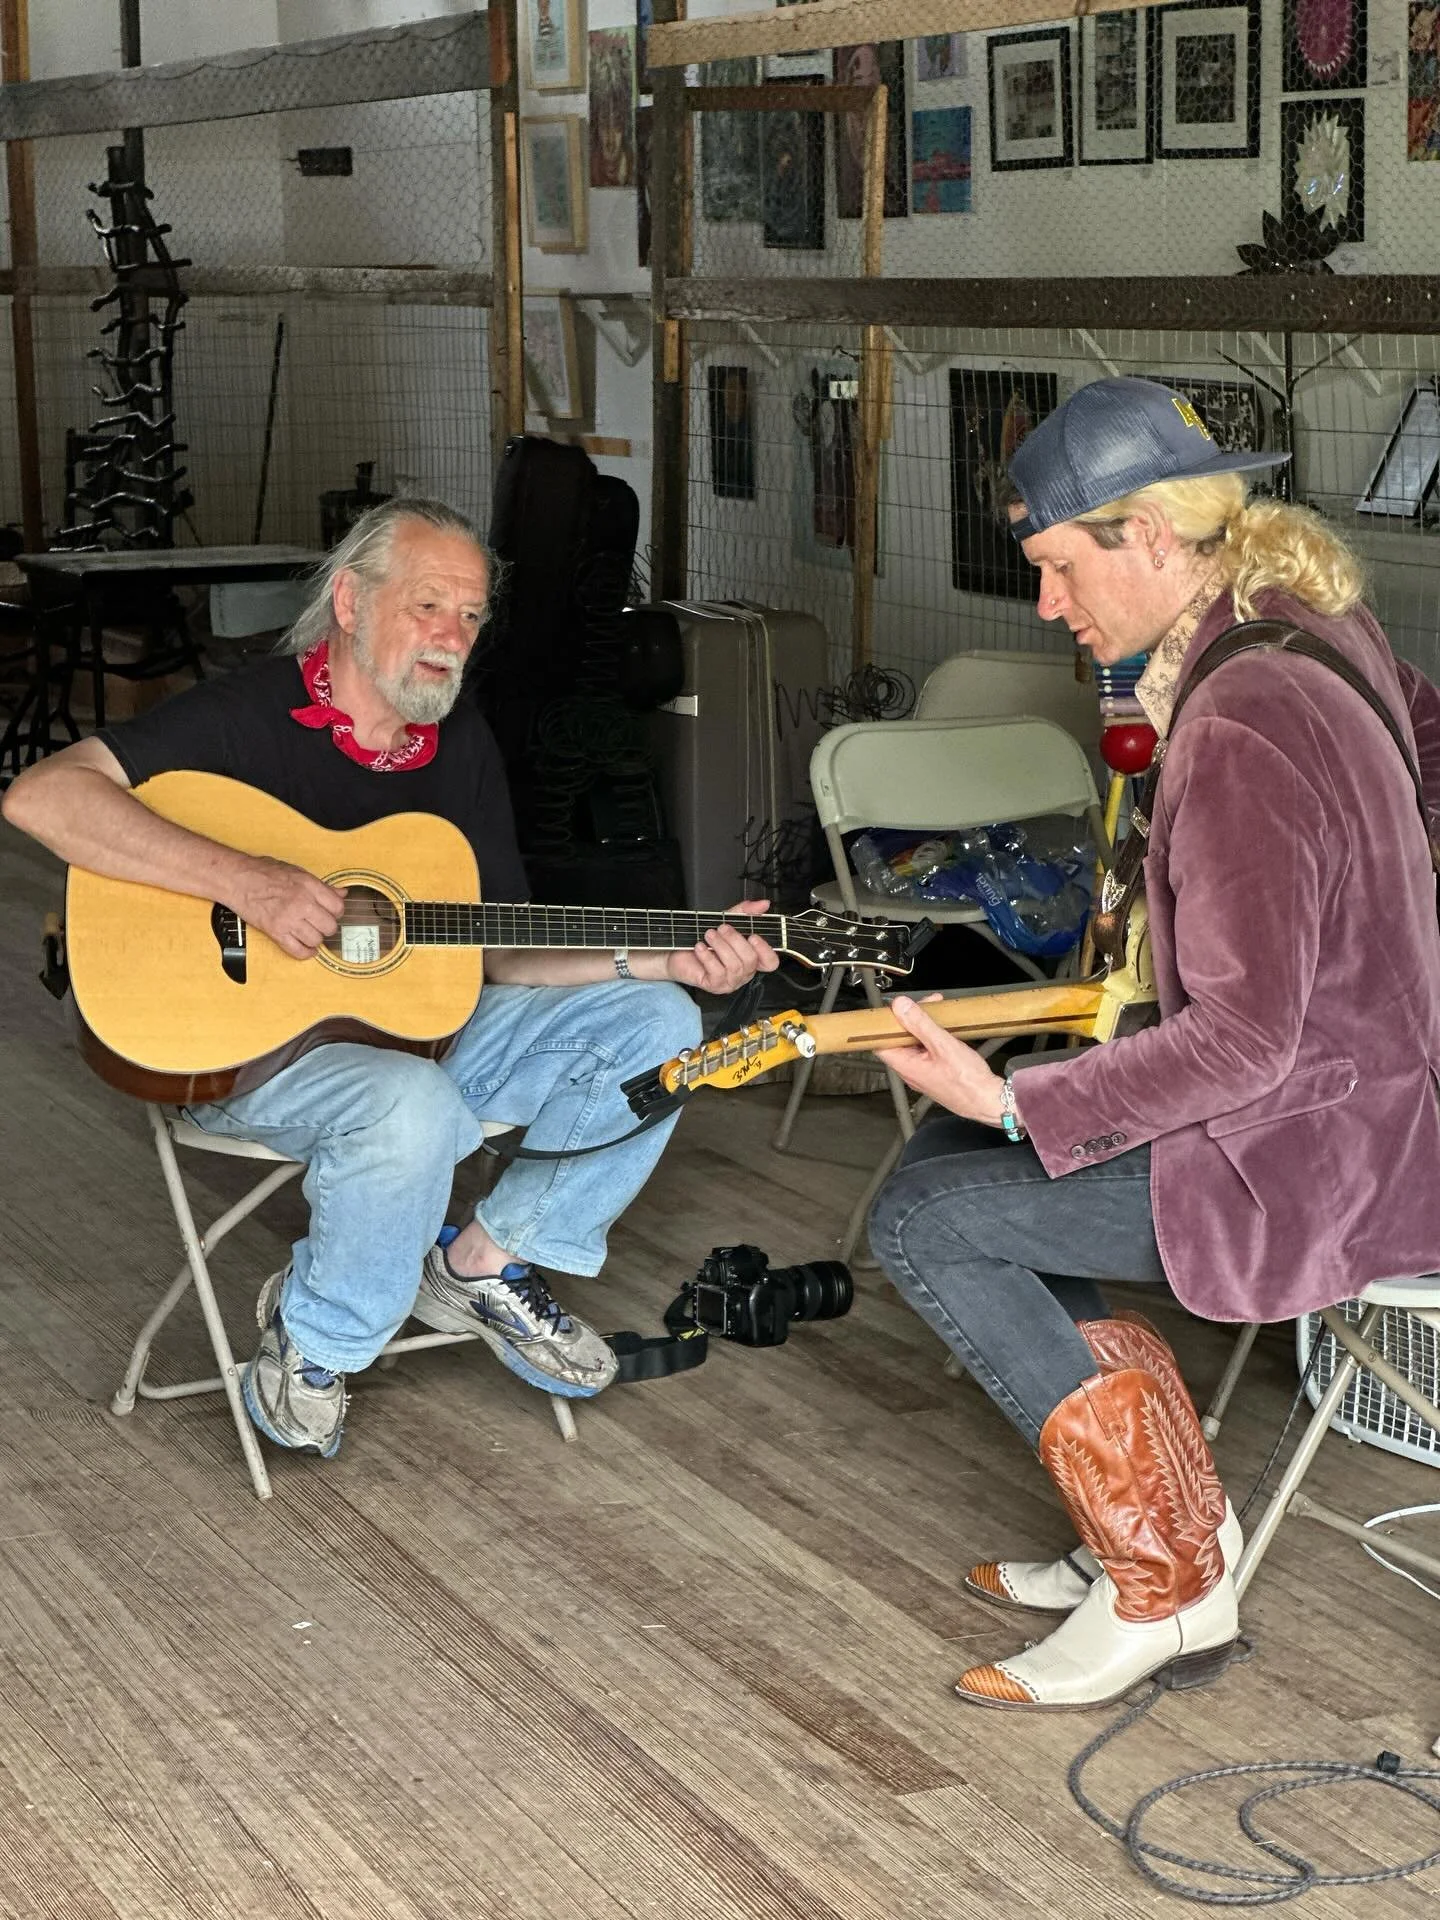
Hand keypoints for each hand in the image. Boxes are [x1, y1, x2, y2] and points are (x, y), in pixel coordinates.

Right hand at [229, 856, 346, 960]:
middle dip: (327, 927)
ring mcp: (288, 919)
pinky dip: (305, 953)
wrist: (237, 879)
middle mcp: (301, 903)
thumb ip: (321, 885)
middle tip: (321, 924)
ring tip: (311, 934)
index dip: (337, 912)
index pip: (337, 907)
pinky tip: (307, 949)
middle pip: (329, 926)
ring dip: (315, 939)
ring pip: (316, 940)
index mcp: (308, 886)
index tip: (332, 913)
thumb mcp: (297, 872)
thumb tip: (341, 893)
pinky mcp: (275, 931)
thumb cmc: (262, 872)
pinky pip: (297, 950)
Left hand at [662, 898, 780, 993]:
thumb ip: (745, 912)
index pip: (770, 962)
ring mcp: (730, 981)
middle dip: (735, 940)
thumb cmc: (705, 939)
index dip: (765, 950)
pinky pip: (717, 972)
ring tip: (708, 935)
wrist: (678, 952)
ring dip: (720, 946)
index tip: (753, 936)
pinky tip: (699, 947)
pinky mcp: (714, 986)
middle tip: (721, 928)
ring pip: (734, 966)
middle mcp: (743, 972)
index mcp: (751, 959)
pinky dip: (707, 956)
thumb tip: (764, 904)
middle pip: (750, 960)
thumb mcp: (726, 920)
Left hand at [873, 995, 1007, 1126]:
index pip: (881, 1043)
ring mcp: (923, 1073)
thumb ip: (920, 1024)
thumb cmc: (967, 1081)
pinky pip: (927, 1051)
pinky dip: (933, 1037)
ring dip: (924, 1027)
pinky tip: (946, 1029)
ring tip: (939, 1013)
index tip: (897, 1008)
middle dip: (911, 1019)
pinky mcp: (935, 1073)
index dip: (885, 1024)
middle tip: (927, 1005)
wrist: (989, 1101)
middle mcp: (911, 1072)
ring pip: (915, 1045)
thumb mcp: (943, 1045)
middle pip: (899, 1040)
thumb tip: (900, 1006)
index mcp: (906, 1066)